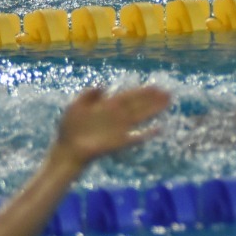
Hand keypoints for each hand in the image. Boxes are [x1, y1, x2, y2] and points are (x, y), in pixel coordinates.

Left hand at [51, 85, 170, 170]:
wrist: (67, 149)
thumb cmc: (70, 128)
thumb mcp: (75, 106)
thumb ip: (88, 95)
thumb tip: (102, 85)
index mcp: (108, 106)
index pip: (129, 96)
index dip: (142, 92)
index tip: (155, 86)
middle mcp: (117, 116)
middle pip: (138, 105)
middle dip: (153, 99)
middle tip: (168, 93)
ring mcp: (120, 129)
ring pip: (140, 117)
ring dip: (154, 110)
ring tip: (167, 103)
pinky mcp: (119, 142)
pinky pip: (136, 137)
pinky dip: (147, 134)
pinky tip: (158, 129)